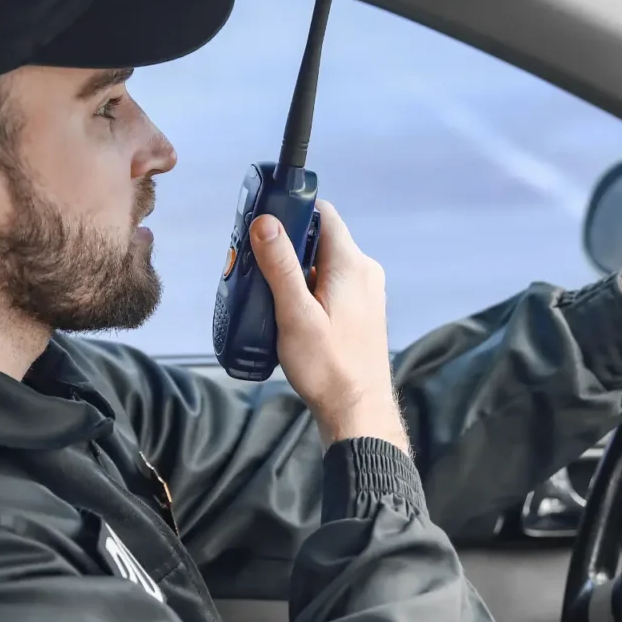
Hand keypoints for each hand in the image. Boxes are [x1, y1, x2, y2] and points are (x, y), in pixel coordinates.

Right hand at [249, 200, 408, 450]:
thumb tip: (266, 222)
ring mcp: (366, 292)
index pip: (323, 214)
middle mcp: (364, 271)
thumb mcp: (295, 314)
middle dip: (287, 246)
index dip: (292, 211)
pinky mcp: (362, 310)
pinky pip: (332, 284)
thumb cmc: (327, 366)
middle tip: (255, 263)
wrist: (357, 410)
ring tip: (266, 291)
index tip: (263, 221)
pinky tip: (287, 310)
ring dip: (295, 271)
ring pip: (324, 263)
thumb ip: (280, 266)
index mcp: (351, 264)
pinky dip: (309, 288)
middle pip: (320, 238)